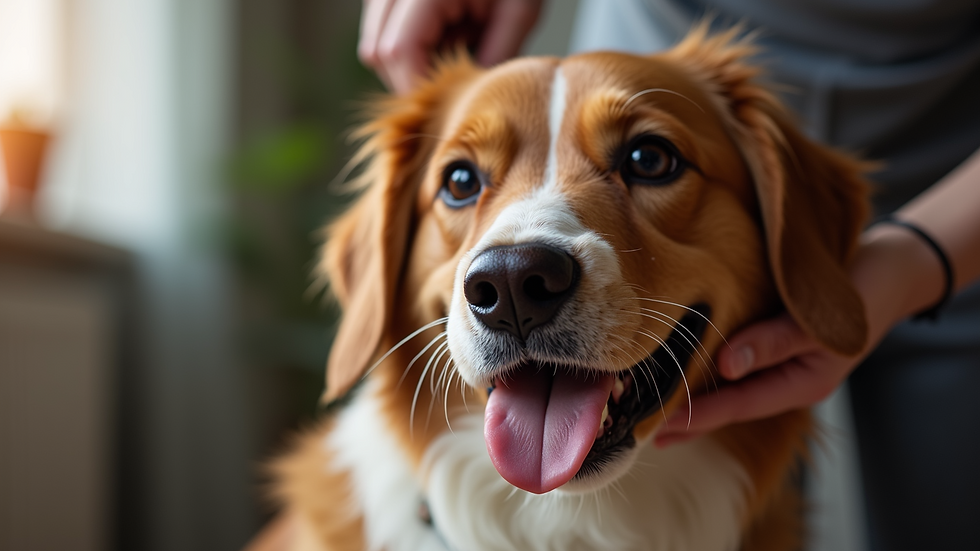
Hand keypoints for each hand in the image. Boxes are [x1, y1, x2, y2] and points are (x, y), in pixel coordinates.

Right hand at [358, 0, 543, 93]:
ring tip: (451, 51)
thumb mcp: (520, 9)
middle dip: (412, 79)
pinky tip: (442, 36)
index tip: (445, 109)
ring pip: (374, 45)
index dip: (417, 87)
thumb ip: (498, 53)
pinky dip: (407, 46)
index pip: (399, 51)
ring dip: (408, 64)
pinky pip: (381, 31)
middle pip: (379, 52)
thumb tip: (472, 99)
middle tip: (452, 88)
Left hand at [654, 314, 857, 446]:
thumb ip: (774, 342)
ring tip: (649, 404)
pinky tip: (678, 364)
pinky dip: (705, 367)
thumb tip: (726, 366)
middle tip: (637, 428)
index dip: (696, 416)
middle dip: (686, 417)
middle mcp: (786, 380)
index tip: (657, 426)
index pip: (737, 406)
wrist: (889, 268)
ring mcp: (779, 364)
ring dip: (692, 394)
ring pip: (728, 387)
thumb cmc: (860, 294)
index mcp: (801, 384)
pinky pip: (733, 362)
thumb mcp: (818, 321)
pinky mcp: (771, 341)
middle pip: (728, 405)